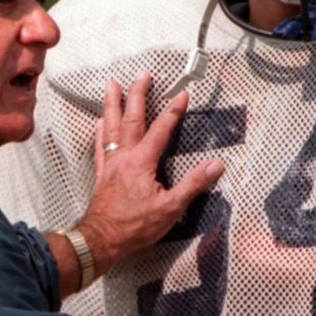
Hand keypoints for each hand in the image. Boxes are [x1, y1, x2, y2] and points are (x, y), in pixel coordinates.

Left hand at [78, 71, 224, 277]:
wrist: (101, 239)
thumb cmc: (135, 226)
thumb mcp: (171, 209)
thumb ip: (193, 185)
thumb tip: (216, 165)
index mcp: (142, 162)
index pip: (161, 129)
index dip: (173, 111)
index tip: (183, 94)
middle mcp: (124, 156)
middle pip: (131, 118)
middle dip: (138, 94)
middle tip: (143, 75)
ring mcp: (110, 163)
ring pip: (110, 126)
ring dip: (112, 104)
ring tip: (112, 84)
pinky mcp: (101, 173)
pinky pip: (99, 145)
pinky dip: (100, 130)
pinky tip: (99, 122)